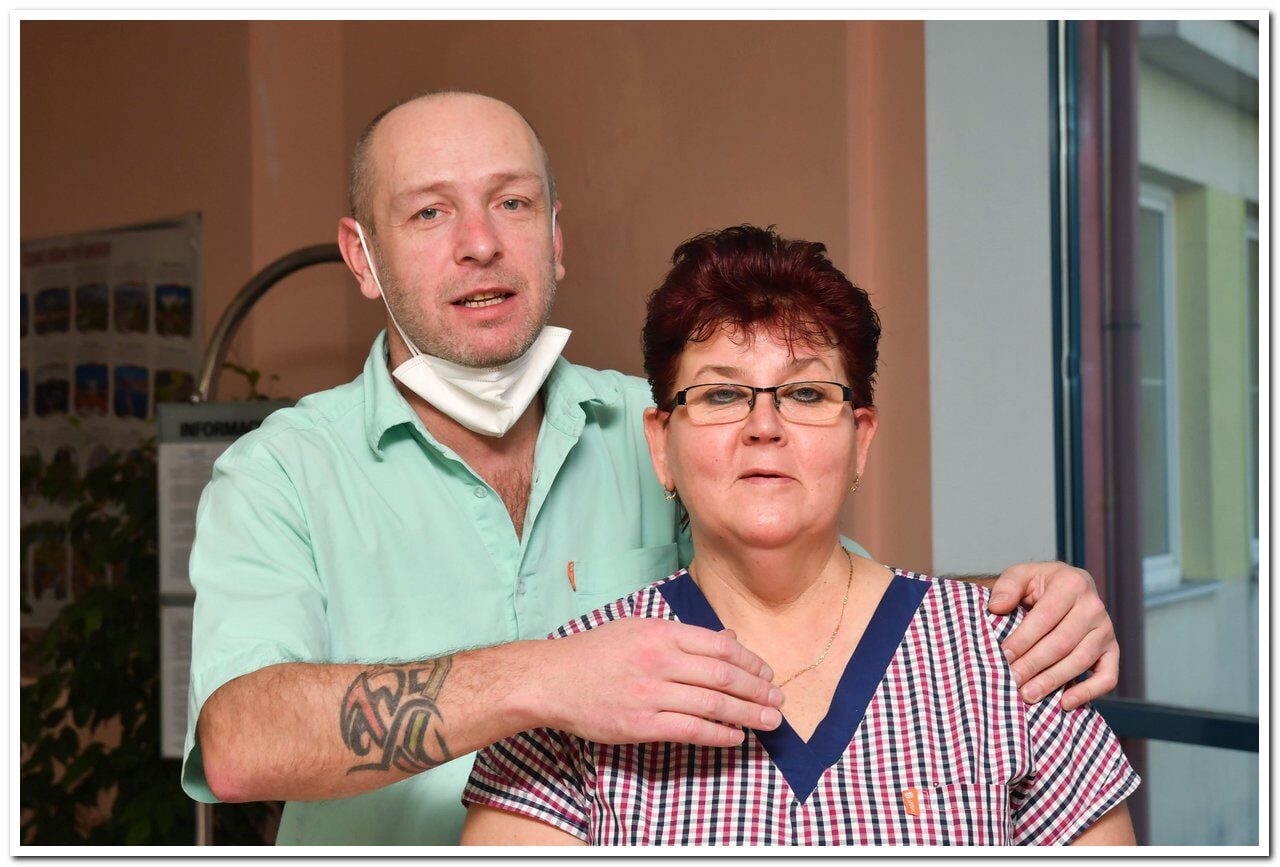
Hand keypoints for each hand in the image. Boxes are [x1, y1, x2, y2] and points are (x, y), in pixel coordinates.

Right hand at [532, 618, 783, 747]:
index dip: (749, 660)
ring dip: (748, 713)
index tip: (767, 672)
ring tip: (770, 720)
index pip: (719, 645)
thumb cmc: (595, 652)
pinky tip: (736, 737)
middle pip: (723, 675)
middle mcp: (659, 660)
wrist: (552, 680)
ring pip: (712, 704)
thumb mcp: (638, 628)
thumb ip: (683, 635)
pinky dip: (718, 734)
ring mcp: (651, 694)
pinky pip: (690, 730)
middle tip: (779, 699)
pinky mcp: (641, 724)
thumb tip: (727, 638)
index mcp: (661, 632)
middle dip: (757, 689)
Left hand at [987, 561, 1118, 709]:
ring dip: (1053, 681)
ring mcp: (1106, 631)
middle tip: (1012, 680)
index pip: (1045, 617)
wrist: (1063, 589)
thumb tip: (997, 607)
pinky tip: (1064, 703)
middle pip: (1062, 642)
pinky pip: (1107, 677)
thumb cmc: (1038, 586)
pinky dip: (1088, 693)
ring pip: (1080, 661)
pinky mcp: (1112, 651)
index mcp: (1072, 584)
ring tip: (1028, 695)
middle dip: (1034, 664)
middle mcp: (1094, 607)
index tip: (1003, 655)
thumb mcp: (1020, 576)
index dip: (1023, 639)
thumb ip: (1007, 586)